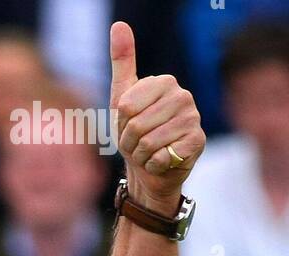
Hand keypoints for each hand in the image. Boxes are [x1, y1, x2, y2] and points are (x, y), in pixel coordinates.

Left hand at [111, 21, 205, 215]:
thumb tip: (119, 25)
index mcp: (164, 82)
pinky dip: (154, 165)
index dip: (121, 124)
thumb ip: (122, 62)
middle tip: (139, 143)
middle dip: (130, 142)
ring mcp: (193, 118)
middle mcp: (183, 96)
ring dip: (141, 155)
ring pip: (148, 143)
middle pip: (137, 125)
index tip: (129, 124)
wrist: (149, 170)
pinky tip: (161, 161)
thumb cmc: (135, 133)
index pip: (125, 106)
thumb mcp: (122, 98)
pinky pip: (161, 157)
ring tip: (149, 151)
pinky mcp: (197, 142)